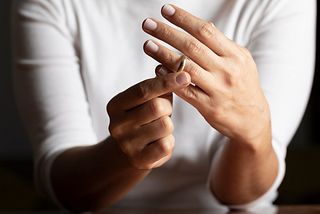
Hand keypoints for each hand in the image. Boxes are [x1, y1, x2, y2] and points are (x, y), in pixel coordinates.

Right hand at [107, 72, 190, 168]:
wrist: (130, 151)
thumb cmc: (142, 118)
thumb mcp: (145, 100)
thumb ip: (157, 86)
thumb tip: (179, 71)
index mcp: (115, 105)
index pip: (143, 90)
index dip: (166, 82)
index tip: (185, 76)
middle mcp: (117, 125)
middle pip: (156, 107)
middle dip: (167, 107)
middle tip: (162, 112)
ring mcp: (127, 144)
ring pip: (165, 125)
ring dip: (168, 124)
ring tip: (158, 128)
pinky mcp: (139, 159)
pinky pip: (167, 144)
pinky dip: (169, 141)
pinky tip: (159, 141)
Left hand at [142, 4, 270, 146]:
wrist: (253, 119)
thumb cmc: (243, 86)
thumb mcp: (241, 61)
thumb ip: (222, 46)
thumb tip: (204, 26)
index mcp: (235, 55)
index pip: (206, 31)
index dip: (184, 19)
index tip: (165, 9)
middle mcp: (227, 70)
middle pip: (192, 46)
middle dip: (167, 33)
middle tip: (148, 24)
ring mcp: (218, 90)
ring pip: (186, 68)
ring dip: (164, 54)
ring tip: (147, 44)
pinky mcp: (209, 107)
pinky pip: (186, 91)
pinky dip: (170, 79)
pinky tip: (157, 69)